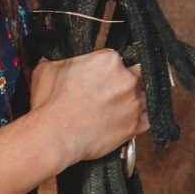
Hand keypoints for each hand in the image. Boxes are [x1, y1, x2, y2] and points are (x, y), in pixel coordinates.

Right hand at [28, 46, 149, 169]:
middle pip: (137, 74)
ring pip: (145, 96)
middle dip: (126, 81)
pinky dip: (140, 119)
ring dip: (135, 100)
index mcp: (109, 60)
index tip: (102, 77)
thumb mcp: (47, 71)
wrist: (54, 134)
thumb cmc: (51, 105)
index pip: (118, 59)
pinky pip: (147, 119)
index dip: (109, 69)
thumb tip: (49, 61)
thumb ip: (55, 62)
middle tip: (111, 91)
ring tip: (118, 106)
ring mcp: (134, 103)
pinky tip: (127, 119)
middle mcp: (126, 79)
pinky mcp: (136, 125)